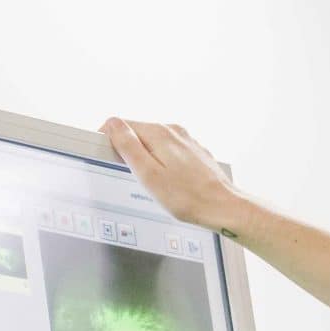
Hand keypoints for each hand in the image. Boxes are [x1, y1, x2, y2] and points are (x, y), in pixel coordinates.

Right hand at [100, 118, 241, 232]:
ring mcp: (185, 140)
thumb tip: (112, 125)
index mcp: (159, 133)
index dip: (108, 140)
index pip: (120, 124)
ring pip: (152, 142)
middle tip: (132, 177)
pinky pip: (167, 151)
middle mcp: (173, 131)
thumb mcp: (148, 174)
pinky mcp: (193, 151)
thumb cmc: (187, 197)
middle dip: (127, 150)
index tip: (106, 157)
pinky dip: (160, 162)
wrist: (223, 206)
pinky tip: (168, 182)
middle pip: (137, 132)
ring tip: (152, 183)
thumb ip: (128, 147)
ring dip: (144, 158)